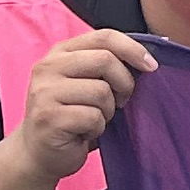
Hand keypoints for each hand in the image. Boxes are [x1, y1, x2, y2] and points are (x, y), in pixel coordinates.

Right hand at [13, 30, 152, 183]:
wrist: (38, 153)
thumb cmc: (72, 117)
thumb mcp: (87, 83)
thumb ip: (107, 66)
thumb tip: (147, 59)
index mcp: (60, 53)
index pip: (104, 36)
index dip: (133, 49)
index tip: (151, 66)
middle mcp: (48, 67)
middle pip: (106, 60)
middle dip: (124, 84)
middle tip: (120, 102)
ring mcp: (45, 92)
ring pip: (101, 91)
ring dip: (108, 111)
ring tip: (94, 119)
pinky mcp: (48, 117)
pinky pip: (93, 117)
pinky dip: (97, 128)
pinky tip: (84, 132)